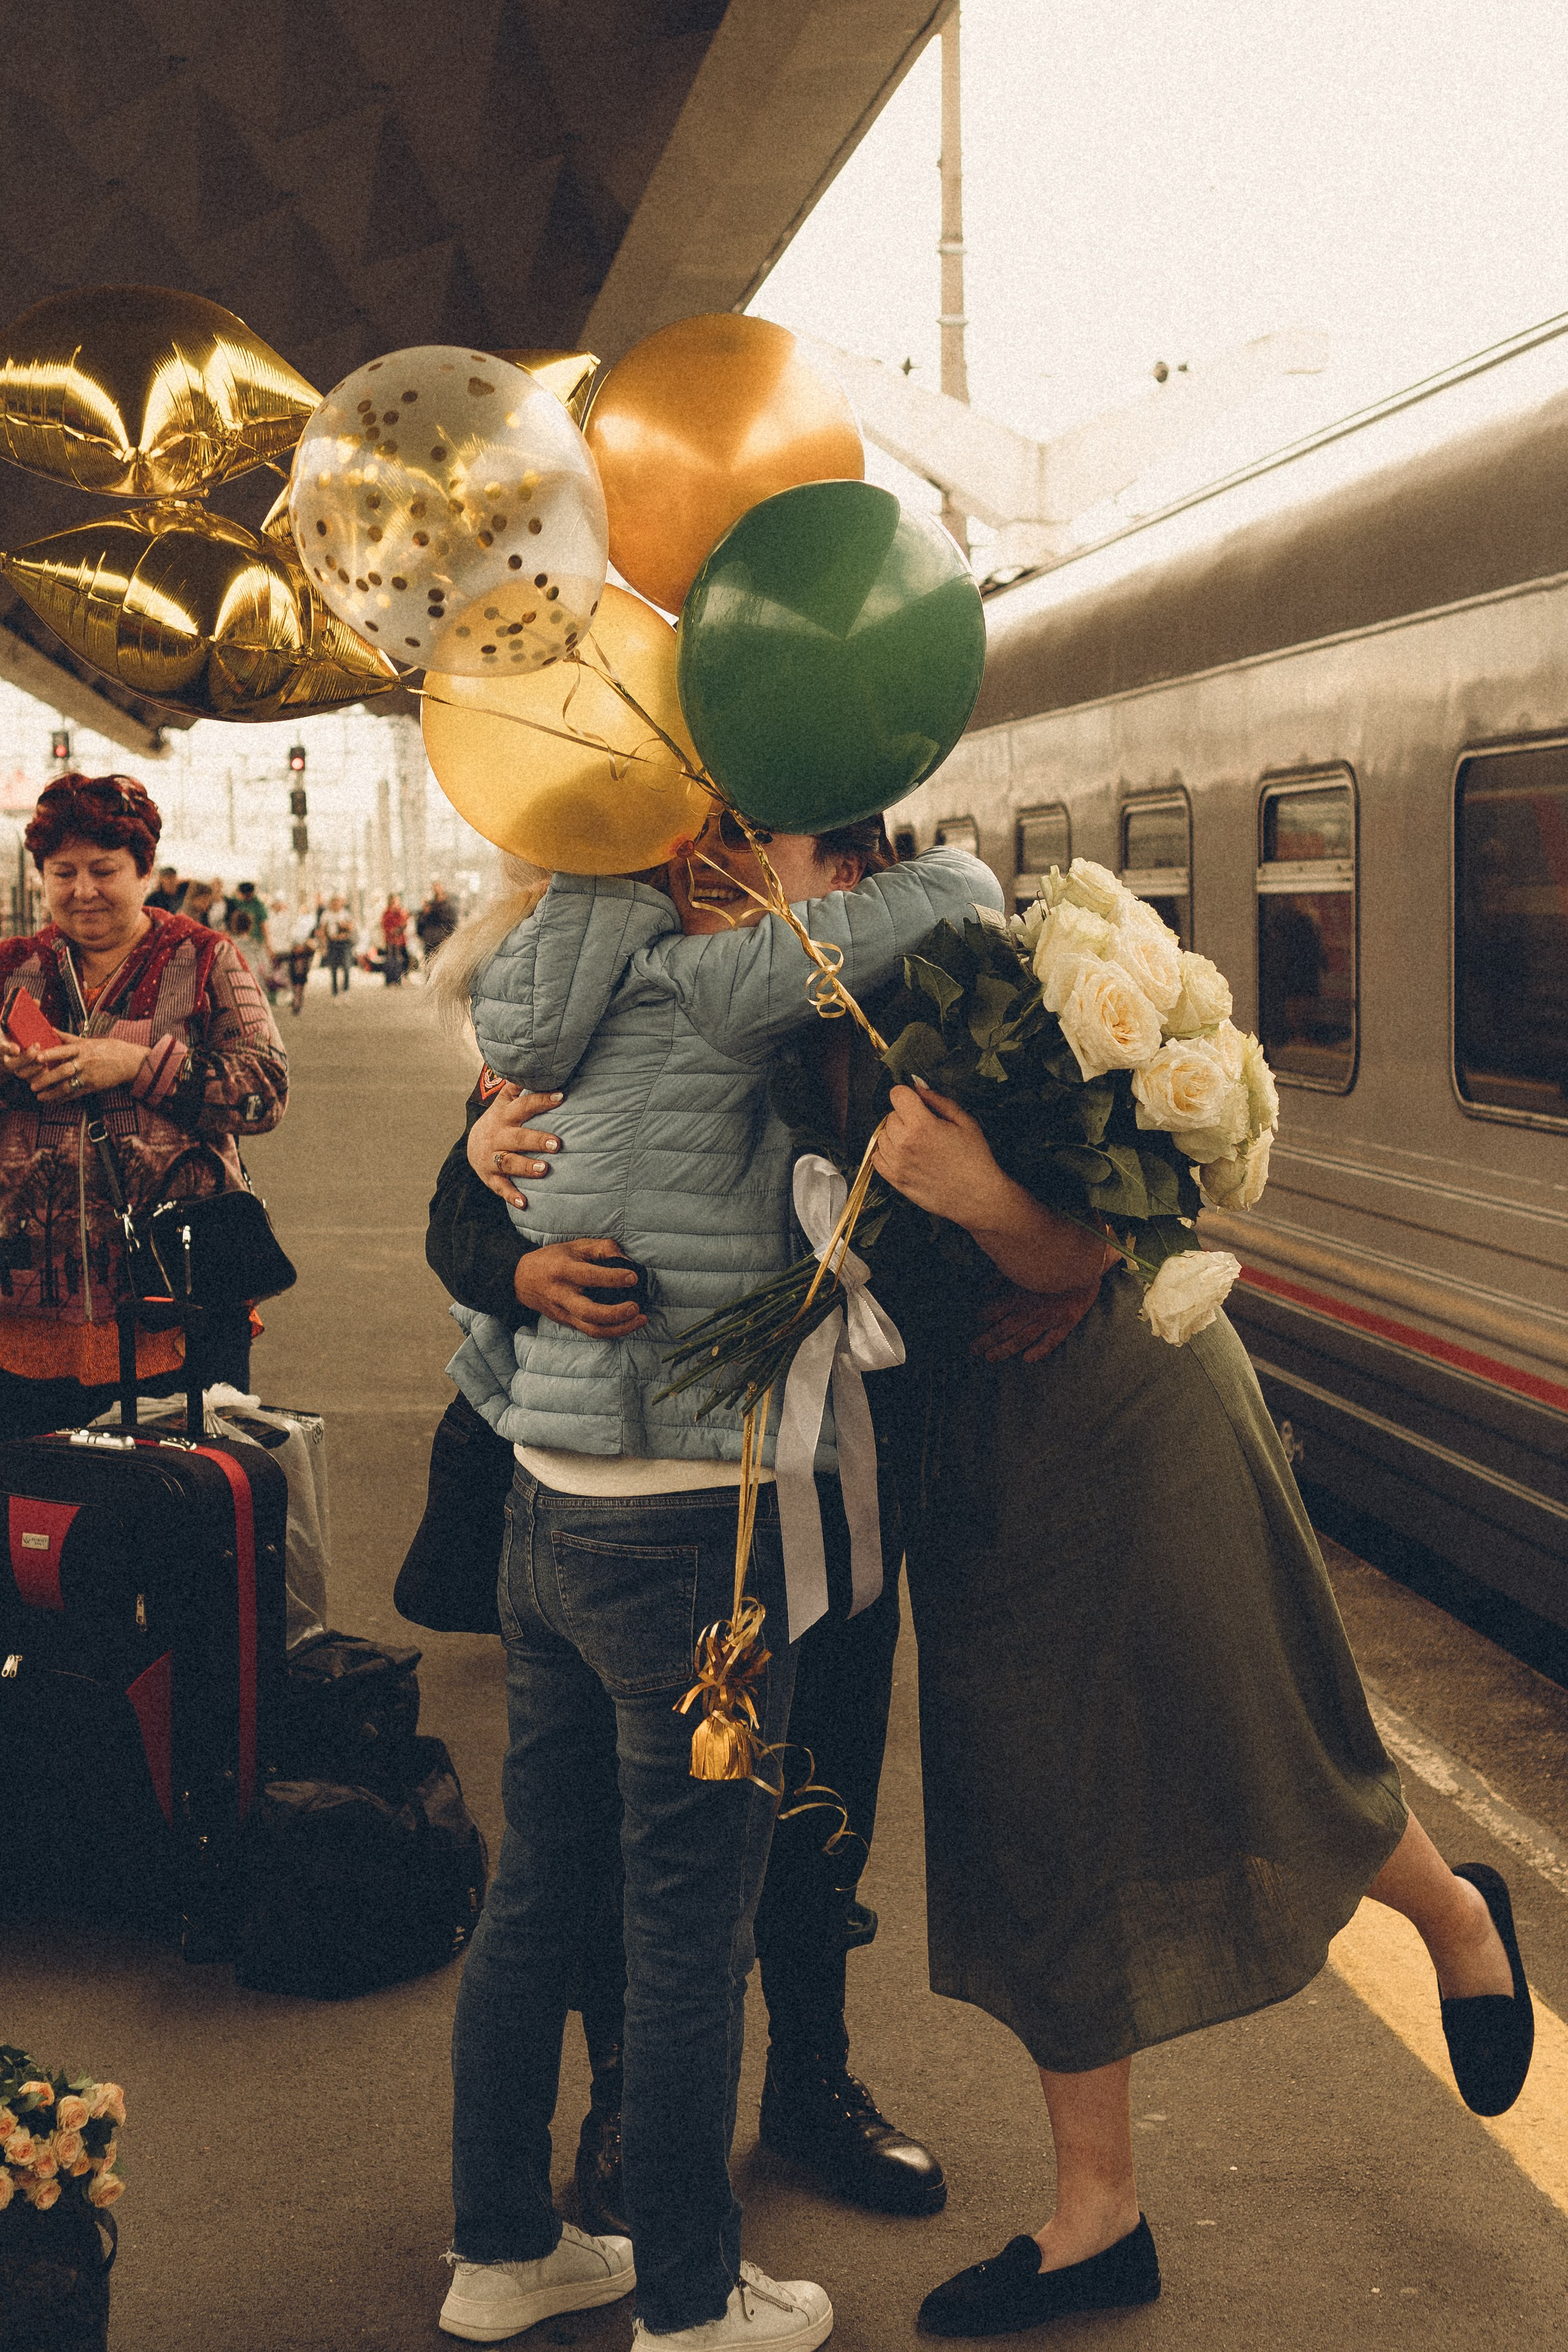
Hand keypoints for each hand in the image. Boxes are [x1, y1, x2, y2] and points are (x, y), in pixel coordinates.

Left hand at [4, 1037, 149, 1101]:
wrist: (130, 1062)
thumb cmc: (109, 1048)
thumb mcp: (89, 1040)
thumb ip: (68, 1038)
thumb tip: (50, 1029)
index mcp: (83, 1048)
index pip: (63, 1050)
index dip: (49, 1054)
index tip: (36, 1058)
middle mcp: (85, 1061)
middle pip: (63, 1071)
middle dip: (46, 1079)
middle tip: (32, 1085)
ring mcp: (89, 1075)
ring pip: (68, 1086)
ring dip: (52, 1093)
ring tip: (39, 1096)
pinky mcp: (94, 1086)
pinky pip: (76, 1094)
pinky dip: (63, 1098)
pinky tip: (53, 1100)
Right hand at [468, 1083, 563, 1207]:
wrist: (473, 1145)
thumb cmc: (500, 1120)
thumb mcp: (505, 1101)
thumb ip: (519, 1086)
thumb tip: (538, 1067)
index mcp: (505, 1116)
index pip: (524, 1106)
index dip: (541, 1101)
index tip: (561, 1096)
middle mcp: (498, 1137)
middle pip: (518, 1138)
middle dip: (536, 1140)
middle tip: (557, 1143)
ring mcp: (492, 1158)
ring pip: (509, 1163)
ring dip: (526, 1167)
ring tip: (545, 1170)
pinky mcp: (490, 1177)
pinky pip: (501, 1187)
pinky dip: (512, 1196)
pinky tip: (524, 1203)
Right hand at [515, 1238, 645, 1337]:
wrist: (521, 1280)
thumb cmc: (553, 1259)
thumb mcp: (574, 1246)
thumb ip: (602, 1248)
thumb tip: (627, 1260)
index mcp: (563, 1270)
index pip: (589, 1276)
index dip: (613, 1278)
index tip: (633, 1277)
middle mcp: (562, 1294)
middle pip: (589, 1312)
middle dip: (616, 1313)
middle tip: (636, 1307)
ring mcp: (563, 1312)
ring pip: (591, 1329)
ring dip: (619, 1328)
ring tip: (640, 1319)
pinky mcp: (566, 1322)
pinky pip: (590, 1332)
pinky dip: (612, 1331)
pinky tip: (628, 1324)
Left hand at [876, 1079, 1114, 1295]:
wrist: (978, 1197)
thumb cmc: (975, 1158)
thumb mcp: (964, 1121)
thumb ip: (938, 1101)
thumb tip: (917, 1086)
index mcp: (922, 1125)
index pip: (897, 1094)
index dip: (908, 1096)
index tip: (917, 1104)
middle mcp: (904, 1143)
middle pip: (890, 1115)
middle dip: (905, 1116)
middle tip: (925, 1127)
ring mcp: (897, 1163)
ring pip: (882, 1135)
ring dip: (895, 1135)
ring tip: (917, 1144)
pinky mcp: (895, 1180)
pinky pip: (877, 1157)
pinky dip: (887, 1152)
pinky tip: (905, 1155)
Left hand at [971, 1261, 1114, 1363]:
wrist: (1087, 1260)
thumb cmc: (1053, 1259)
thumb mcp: (1023, 1264)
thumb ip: (1000, 1276)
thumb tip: (983, 1289)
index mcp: (1019, 1294)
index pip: (995, 1311)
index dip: (985, 1316)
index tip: (978, 1320)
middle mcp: (1031, 1310)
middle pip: (1003, 1329)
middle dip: (986, 1340)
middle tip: (974, 1350)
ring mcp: (1049, 1319)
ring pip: (1022, 1339)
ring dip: (1004, 1349)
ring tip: (990, 1357)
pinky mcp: (1066, 1323)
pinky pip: (1051, 1341)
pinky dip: (1039, 1351)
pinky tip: (1027, 1358)